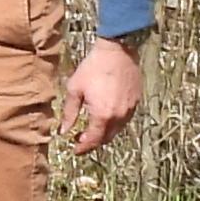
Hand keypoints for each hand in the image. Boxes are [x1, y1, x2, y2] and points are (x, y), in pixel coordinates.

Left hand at [64, 38, 144, 154]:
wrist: (117, 50)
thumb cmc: (93, 67)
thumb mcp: (75, 89)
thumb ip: (69, 113)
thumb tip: (63, 131)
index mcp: (102, 115)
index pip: (92, 140)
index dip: (82, 148)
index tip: (75, 150)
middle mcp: (118, 116)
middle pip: (105, 138)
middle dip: (93, 142)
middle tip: (80, 140)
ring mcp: (129, 110)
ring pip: (116, 130)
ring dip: (104, 133)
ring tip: (91, 129)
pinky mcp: (136, 102)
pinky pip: (124, 120)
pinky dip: (114, 123)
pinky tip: (105, 116)